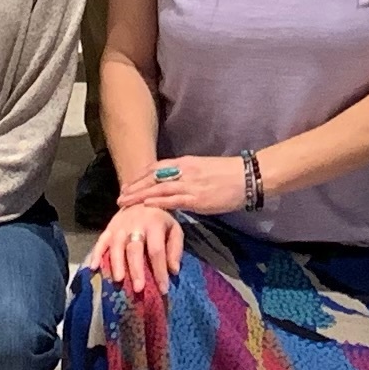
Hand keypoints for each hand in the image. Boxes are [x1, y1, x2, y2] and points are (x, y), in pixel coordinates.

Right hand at [92, 201, 184, 295]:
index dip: (160, 270)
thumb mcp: (174, 228)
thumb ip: (175, 248)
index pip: (157, 250)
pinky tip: (93, 267)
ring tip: (119, 280)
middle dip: (136, 270)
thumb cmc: (159, 218)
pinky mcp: (108, 228)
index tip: (163, 289)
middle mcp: (135, 225)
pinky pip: (100, 241)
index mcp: (154, 224)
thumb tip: (174, 271)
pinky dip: (96, 254)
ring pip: (116, 246)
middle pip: (135, 249)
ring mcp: (119, 227)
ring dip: (117, 264)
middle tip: (139, 288)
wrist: (140, 196)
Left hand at [129, 152, 250, 217]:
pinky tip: (146, 206)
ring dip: (139, 196)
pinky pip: (173, 200)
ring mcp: (190, 184)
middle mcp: (184, 171)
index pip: (157, 167)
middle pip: (153, 177)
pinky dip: (157, 203)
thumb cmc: (229, 174)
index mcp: (186, 162)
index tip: (129, 184)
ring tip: (125, 203)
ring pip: (158, 189)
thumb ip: (188, 175)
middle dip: (135, 187)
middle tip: (120, 196)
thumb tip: (176, 185)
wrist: (248, 176)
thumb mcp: (204, 169)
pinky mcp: (197, 198)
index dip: (141, 176)